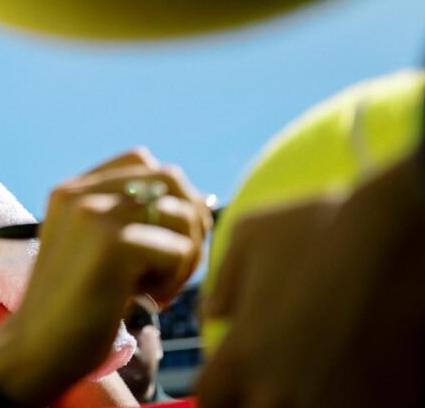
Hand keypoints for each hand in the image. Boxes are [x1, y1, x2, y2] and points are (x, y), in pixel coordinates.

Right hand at [0, 148, 209, 405]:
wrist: (37, 348)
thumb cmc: (75, 306)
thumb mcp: (93, 246)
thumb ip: (127, 217)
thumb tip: (198, 203)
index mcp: (73, 190)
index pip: (142, 161)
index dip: (167, 195)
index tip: (162, 237)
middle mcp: (81, 193)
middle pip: (169, 179)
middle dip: (187, 222)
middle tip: (173, 263)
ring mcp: (95, 215)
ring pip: (180, 214)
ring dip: (184, 256)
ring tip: (156, 287)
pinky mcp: (113, 245)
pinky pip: (178, 249)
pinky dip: (174, 280)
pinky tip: (146, 300)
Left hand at [199, 153, 424, 407]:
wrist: (403, 238)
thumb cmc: (322, 226)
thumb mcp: (250, 235)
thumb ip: (221, 283)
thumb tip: (213, 314)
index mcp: (243, 355)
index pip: (211, 400)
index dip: (221, 389)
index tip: (234, 376)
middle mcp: (282, 391)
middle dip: (258, 399)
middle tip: (275, 376)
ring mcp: (334, 407)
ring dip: (302, 402)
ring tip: (317, 375)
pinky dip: (351, 401)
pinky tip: (356, 377)